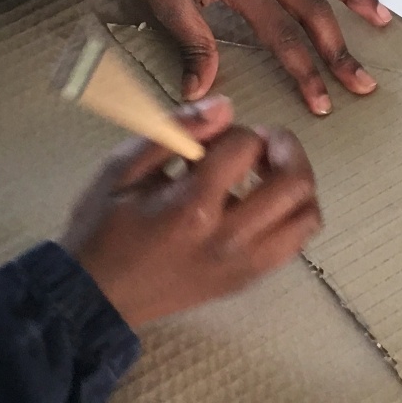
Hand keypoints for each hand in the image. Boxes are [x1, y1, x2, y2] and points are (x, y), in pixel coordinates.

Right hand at [63, 97, 320, 327]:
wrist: (94, 296)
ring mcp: (242, 265)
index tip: (213, 136)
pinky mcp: (246, 280)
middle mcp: (228, 238)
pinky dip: (289, 216)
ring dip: (295, 184)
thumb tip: (225, 106)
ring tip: (265, 175)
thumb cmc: (102, 227)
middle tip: (260, 144)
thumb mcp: (122, 168)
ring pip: (307, 216)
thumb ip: (175, 131)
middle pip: (296, 182)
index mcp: (192, 206)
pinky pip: (295, 243)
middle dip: (285, 148)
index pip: (245, 146)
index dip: (234, 129)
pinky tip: (261, 206)